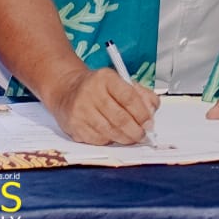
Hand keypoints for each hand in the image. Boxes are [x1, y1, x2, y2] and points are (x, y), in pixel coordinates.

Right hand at [41, 67, 159, 145]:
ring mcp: (81, 109)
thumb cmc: (98, 88)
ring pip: (110, 132)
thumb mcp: (120, 82)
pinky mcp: (74, 124)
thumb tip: (151, 112)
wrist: (67, 90)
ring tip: (131, 137)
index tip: (149, 123)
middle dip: (136, 131)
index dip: (142, 113)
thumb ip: (141, 94)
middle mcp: (90, 92)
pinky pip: (98, 139)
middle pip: (120, 118)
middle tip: (142, 135)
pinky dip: (109, 140)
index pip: (129, 97)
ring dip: (125, 138)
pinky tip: (112, 135)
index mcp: (105, 78)